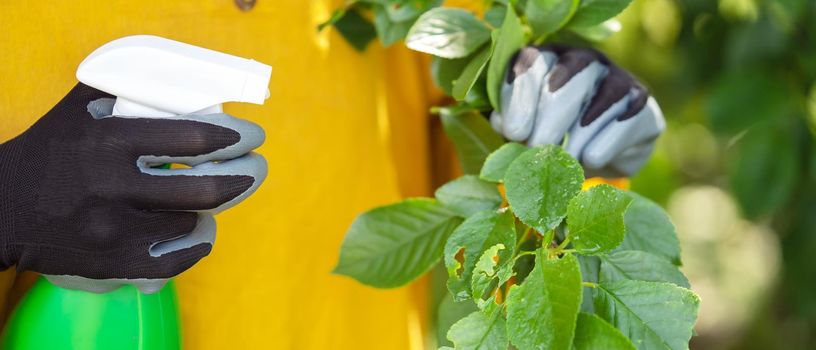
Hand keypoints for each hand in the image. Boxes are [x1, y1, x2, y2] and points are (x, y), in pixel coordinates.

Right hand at [0, 83, 265, 288]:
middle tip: (259, 167)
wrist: (3, 206)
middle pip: (205, 189)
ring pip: (193, 223)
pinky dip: (197, 243)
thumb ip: (137, 90)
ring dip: (216, 208)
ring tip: (223, 193)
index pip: (194, 138)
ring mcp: (111, 230)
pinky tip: (202, 229)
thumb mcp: (87, 106)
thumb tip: (201, 89)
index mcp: (109, 140)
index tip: (253, 136)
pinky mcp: (110, 264)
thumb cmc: (56, 148)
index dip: (235, 138)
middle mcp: (111, 186)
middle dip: (246, 176)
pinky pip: (175, 260)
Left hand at [490, 45, 664, 177]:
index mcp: (547, 58)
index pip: (532, 62)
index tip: (514, 133)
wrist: (598, 153)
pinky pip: (623, 122)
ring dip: (575, 140)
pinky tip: (590, 158)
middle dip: (548, 121)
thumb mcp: (526, 130)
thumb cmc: (551, 136)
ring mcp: (616, 76)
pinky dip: (602, 146)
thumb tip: (502, 123)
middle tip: (539, 153)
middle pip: (566, 78)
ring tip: (562, 164)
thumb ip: (510, 124)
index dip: (521, 97)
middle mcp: (582, 58)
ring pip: (597, 100)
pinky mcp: (641, 101)